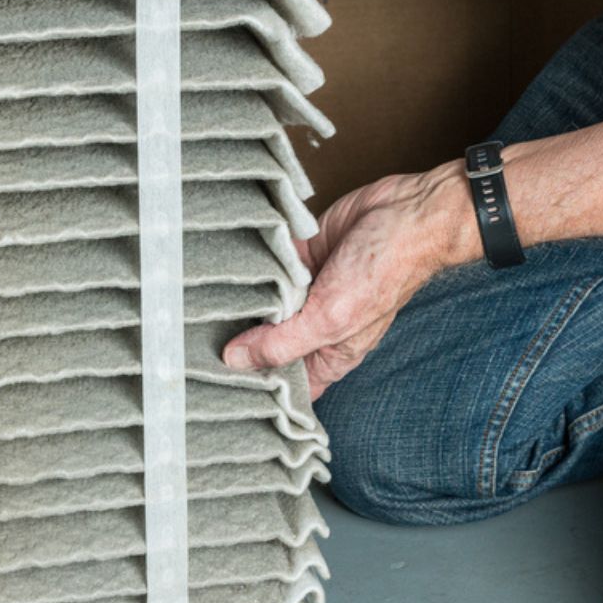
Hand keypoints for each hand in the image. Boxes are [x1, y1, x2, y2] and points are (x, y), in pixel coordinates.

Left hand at [222, 162, 477, 398]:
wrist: (406, 212)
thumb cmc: (384, 272)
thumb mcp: (330, 318)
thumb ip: (282, 343)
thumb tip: (235, 360)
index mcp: (327, 354)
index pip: (286, 386)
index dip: (256, 390)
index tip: (217, 389)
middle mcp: (312, 325)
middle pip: (264, 345)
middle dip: (235, 344)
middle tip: (196, 344)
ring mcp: (303, 290)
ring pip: (258, 304)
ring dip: (235, 301)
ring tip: (199, 306)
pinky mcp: (296, 255)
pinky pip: (262, 266)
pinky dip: (246, 266)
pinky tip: (222, 268)